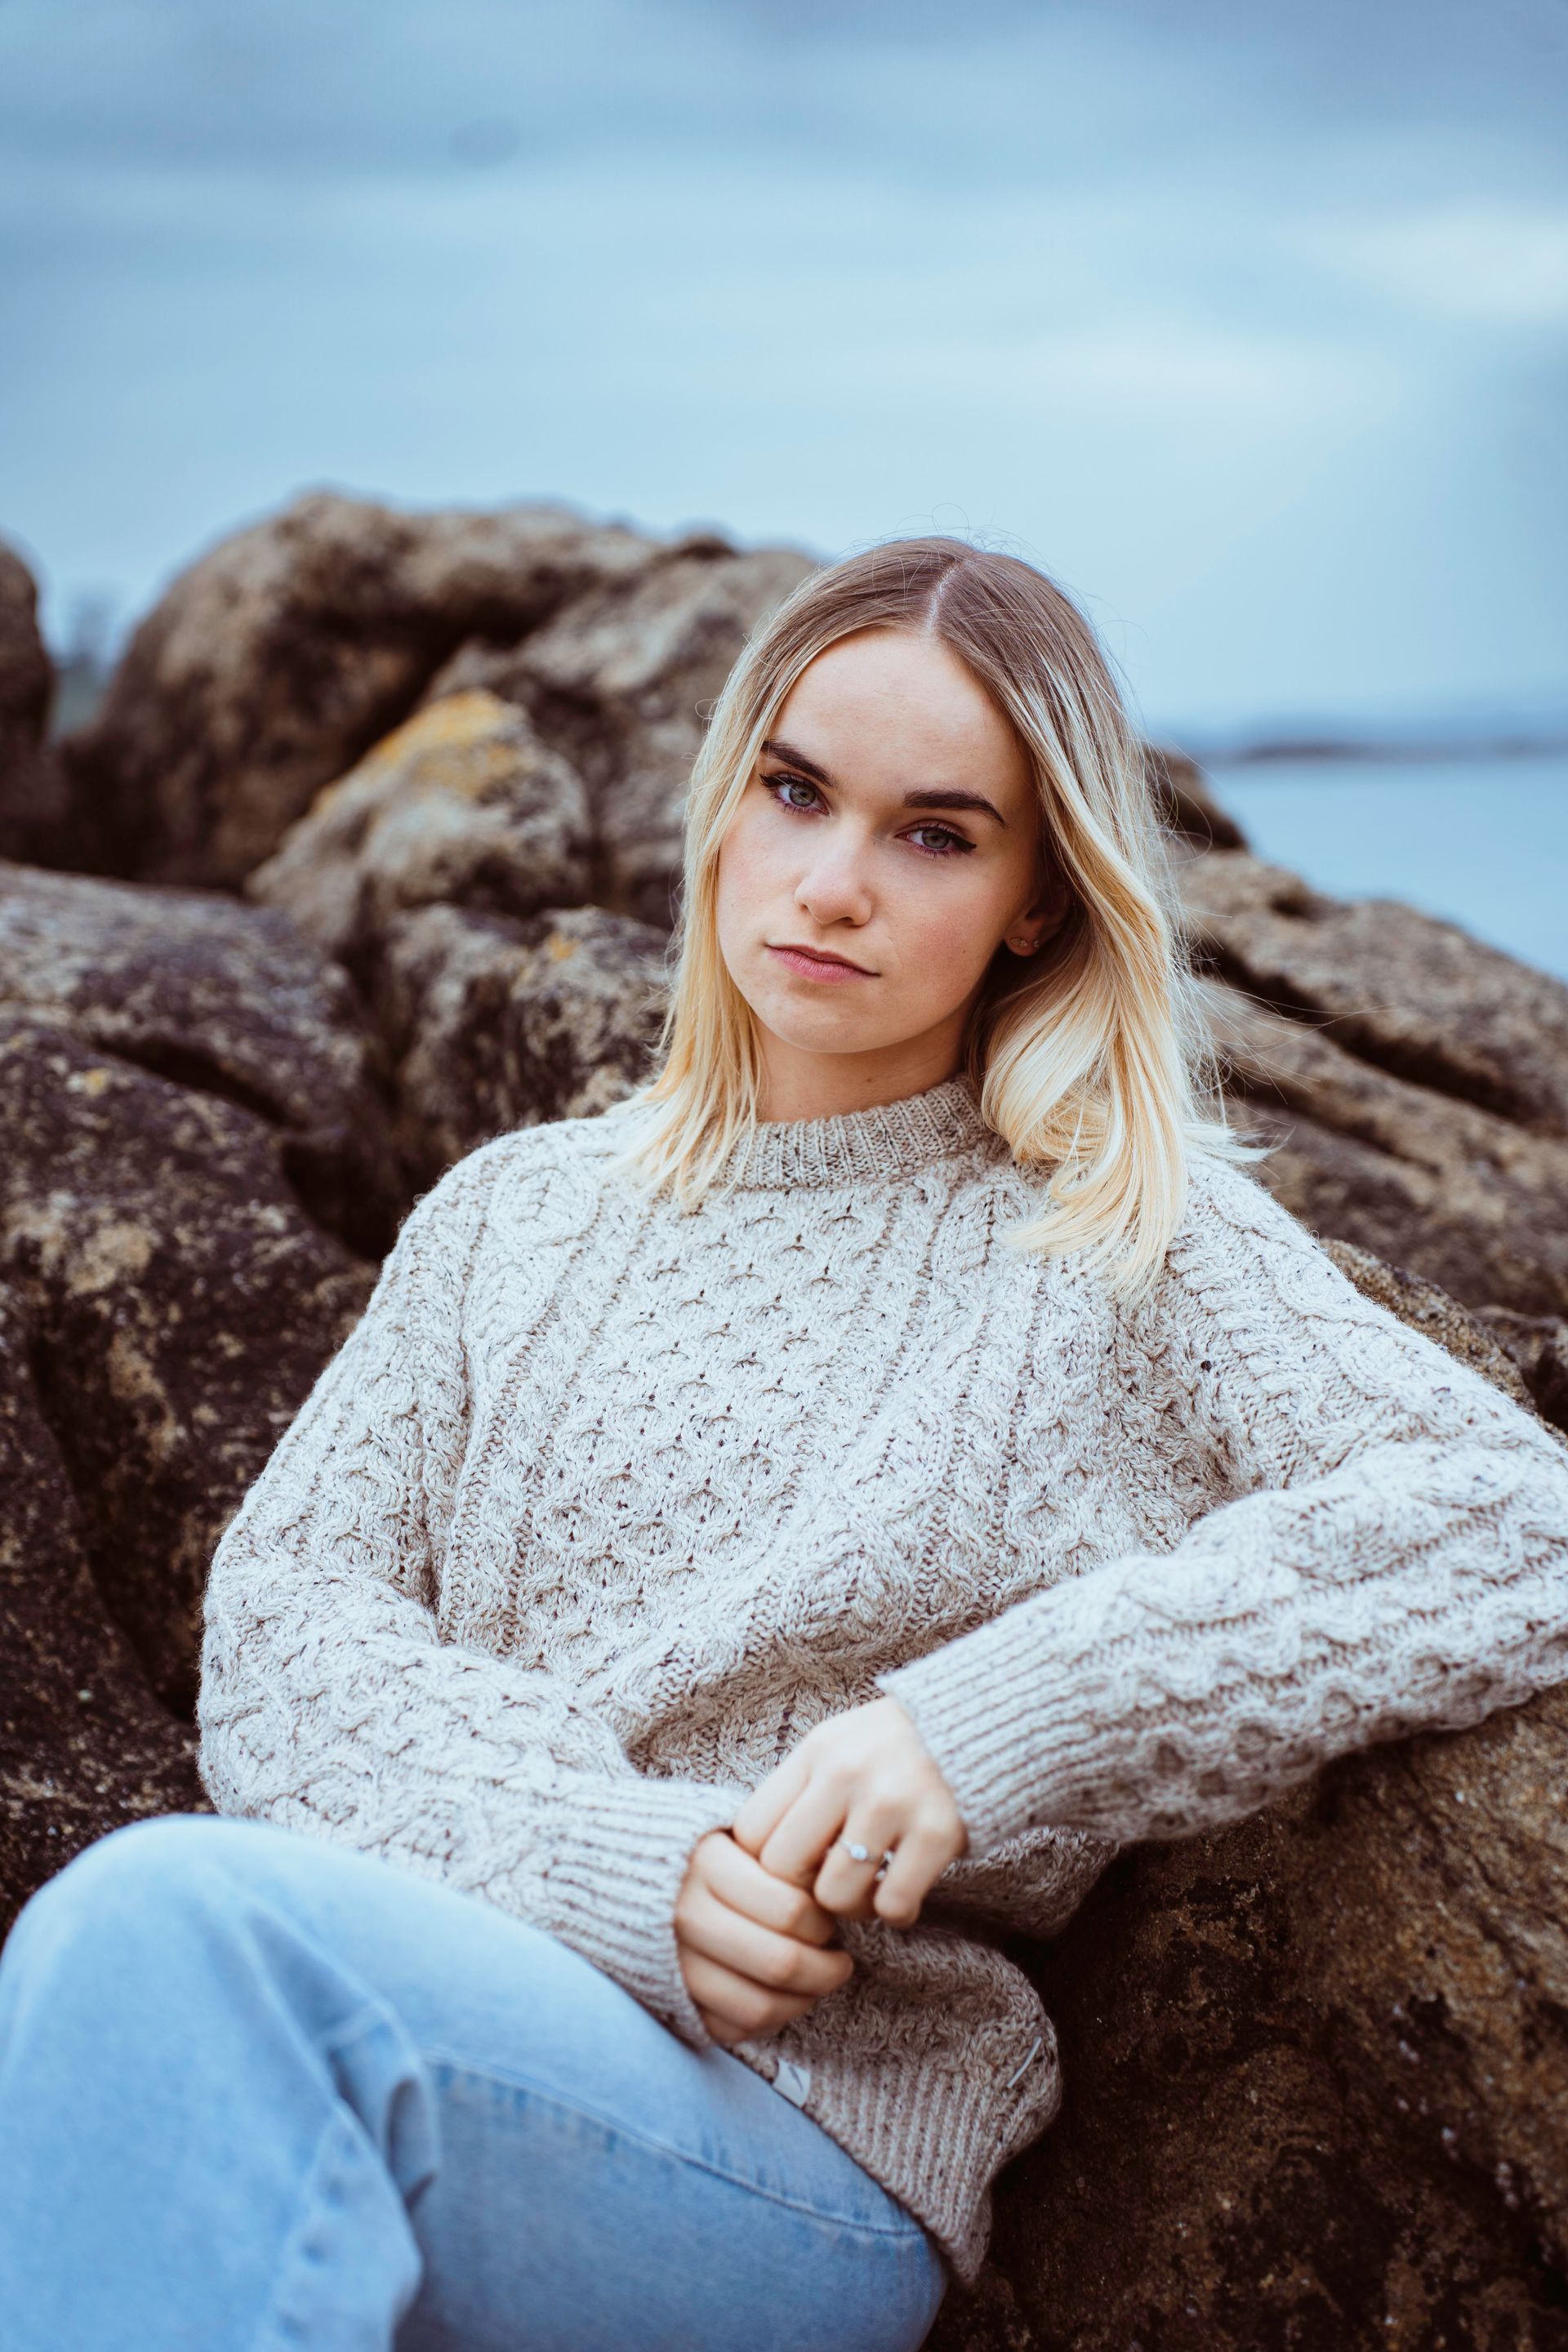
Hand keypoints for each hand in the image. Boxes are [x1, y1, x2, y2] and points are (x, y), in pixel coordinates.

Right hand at [675, 1829, 853, 2045]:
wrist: (612, 1870)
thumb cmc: (695, 1847)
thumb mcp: (732, 1829)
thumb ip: (778, 1852)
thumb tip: (835, 1885)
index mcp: (705, 1862)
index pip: (791, 1909)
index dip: (823, 1922)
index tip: (830, 1918)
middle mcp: (684, 1914)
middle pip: (780, 1962)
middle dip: (825, 1970)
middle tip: (840, 1962)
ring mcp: (672, 1962)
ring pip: (759, 2005)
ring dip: (803, 2001)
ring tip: (816, 1982)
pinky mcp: (667, 1998)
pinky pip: (730, 2028)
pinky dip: (766, 2021)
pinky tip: (781, 1999)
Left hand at [731, 1696, 967, 1929]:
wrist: (985, 1723)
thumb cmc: (897, 1747)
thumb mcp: (839, 1746)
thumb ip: (800, 1790)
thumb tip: (753, 1857)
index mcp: (816, 1750)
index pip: (751, 1830)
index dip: (764, 1865)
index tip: (793, 1870)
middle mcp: (847, 1772)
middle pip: (783, 1869)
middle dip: (802, 1893)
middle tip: (828, 1888)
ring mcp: (892, 1801)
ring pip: (834, 1895)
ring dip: (851, 1907)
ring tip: (869, 1889)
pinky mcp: (938, 1832)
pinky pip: (892, 1905)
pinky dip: (896, 1912)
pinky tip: (905, 1891)